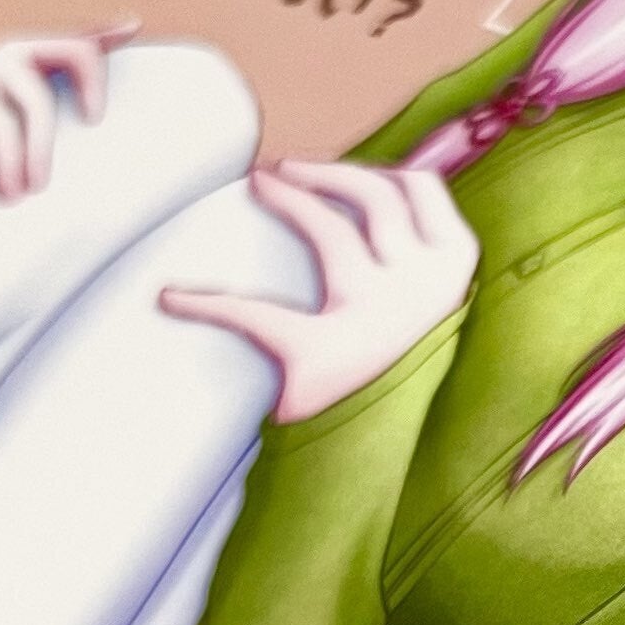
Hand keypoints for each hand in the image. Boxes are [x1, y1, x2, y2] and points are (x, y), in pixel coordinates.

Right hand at [0, 22, 140, 222]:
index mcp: (32, 54)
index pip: (78, 50)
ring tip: (12, 198)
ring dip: (9, 166)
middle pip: (37, 102)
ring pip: (1, 128)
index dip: (93, 80)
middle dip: (43, 147)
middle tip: (41, 187)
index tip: (94, 121)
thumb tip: (132, 24)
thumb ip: (83, 47)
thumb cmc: (1, 106)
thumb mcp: (39, 75)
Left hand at [158, 161, 476, 424]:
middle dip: (325, 172)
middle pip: (374, 198)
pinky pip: (259, 317)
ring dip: (290, 198)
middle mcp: (424, 287)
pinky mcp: (324, 356)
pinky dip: (207, 305)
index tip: (347, 170)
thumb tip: (383, 184)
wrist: (397, 454)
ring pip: (330, 231)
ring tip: (261, 184)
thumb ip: (421, 249)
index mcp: (455, 268)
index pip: (423, 189)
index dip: (380, 169)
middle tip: (282, 172)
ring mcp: (378, 317)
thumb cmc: (414, 368)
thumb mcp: (440, 303)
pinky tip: (169, 298)